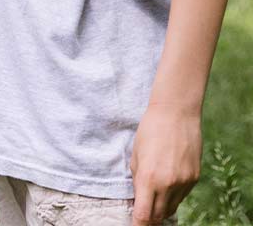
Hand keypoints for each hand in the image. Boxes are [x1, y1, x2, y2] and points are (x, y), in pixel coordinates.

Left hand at [130, 102, 201, 223]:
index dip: (138, 224)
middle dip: (150, 218)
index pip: (144, 215)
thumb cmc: (149, 130)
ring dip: (161, 208)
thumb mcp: (136, 154)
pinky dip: (173, 196)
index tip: (134, 225)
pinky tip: (166, 185)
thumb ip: (137, 179)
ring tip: (153, 199)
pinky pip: (181, 196)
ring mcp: (184, 183)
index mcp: (148, 178)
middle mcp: (168, 184)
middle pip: (158, 215)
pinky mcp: (194, 179)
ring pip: (171, 208)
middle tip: (142, 215)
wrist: (176, 114)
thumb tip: (139, 198)